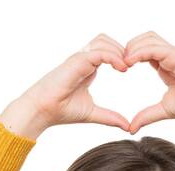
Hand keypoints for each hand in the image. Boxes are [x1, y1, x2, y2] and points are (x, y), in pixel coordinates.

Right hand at [0, 34, 133, 139]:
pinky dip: (113, 57)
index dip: (120, 56)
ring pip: (103, 41)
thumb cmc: (61, 110)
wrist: (42, 111)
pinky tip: (122, 69)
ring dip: (118, 51)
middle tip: (132, 65)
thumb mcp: (92, 113)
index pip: (106, 50)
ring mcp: (79, 59)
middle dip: (122, 49)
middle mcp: (83, 60)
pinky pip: (99, 52)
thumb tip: (126, 126)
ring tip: (126, 67)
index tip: (130, 69)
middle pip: (106, 40)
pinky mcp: (77, 61)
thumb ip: (110, 117)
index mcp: (86, 67)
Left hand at [122, 32, 174, 133]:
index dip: (130, 55)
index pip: (145, 50)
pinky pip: (155, 47)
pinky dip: (140, 52)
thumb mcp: (164, 110)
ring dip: (132, 47)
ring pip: (149, 39)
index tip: (120, 68)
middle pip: (145, 39)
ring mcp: (174, 53)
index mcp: (166, 65)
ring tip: (122, 62)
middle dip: (128, 47)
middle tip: (117, 63)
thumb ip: (147, 116)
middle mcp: (170, 56)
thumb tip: (131, 128)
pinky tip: (129, 62)